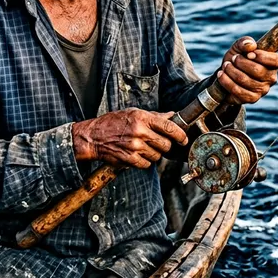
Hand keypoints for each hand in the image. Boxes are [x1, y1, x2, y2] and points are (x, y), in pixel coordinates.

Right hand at [72, 108, 188, 168]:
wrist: (93, 136)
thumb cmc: (113, 123)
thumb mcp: (133, 113)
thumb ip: (154, 116)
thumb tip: (172, 116)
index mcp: (142, 118)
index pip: (170, 127)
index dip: (180, 135)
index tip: (183, 139)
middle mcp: (140, 132)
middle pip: (166, 145)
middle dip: (165, 145)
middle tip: (157, 142)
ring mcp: (135, 147)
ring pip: (157, 156)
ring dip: (154, 154)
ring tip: (143, 147)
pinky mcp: (130, 159)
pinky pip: (147, 164)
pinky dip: (144, 161)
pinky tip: (137, 154)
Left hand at [217, 36, 277, 104]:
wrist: (226, 74)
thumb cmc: (238, 58)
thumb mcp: (239, 47)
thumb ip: (245, 42)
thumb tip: (250, 45)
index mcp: (273, 64)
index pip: (276, 61)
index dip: (262, 56)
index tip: (248, 54)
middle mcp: (271, 78)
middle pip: (257, 70)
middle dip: (240, 62)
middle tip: (233, 58)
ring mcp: (262, 90)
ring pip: (245, 80)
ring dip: (231, 70)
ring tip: (225, 65)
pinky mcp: (252, 99)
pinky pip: (238, 91)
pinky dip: (226, 81)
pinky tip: (221, 74)